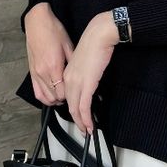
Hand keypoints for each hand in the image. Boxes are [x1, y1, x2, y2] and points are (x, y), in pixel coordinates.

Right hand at [24, 2, 74, 105]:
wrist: (37, 22)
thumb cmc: (54, 31)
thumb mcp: (68, 45)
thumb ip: (73, 62)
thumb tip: (80, 74)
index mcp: (54, 66)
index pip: (63, 92)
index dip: (71, 95)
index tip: (78, 92)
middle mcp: (43, 72)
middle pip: (54, 97)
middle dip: (65, 99)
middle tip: (74, 94)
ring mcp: (36, 73)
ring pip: (45, 97)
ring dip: (55, 100)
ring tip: (64, 96)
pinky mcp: (31, 71)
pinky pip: (37, 91)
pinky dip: (44, 97)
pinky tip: (52, 95)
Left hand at [63, 10, 118, 135]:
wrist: (99, 36)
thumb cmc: (95, 44)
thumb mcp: (86, 61)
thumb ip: (85, 73)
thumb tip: (91, 83)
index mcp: (67, 73)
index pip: (68, 96)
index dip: (74, 109)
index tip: (80, 117)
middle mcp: (68, 79)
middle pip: (70, 106)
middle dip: (77, 120)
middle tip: (83, 129)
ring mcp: (76, 82)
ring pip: (75, 109)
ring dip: (82, 122)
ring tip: (88, 131)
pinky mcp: (86, 84)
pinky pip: (84, 106)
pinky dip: (87, 118)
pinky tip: (90, 125)